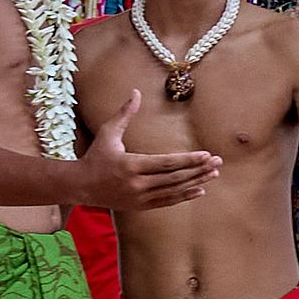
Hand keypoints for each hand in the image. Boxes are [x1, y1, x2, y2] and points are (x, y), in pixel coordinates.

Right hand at [80, 90, 221, 210]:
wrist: (80, 186)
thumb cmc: (95, 156)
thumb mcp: (108, 133)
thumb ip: (124, 114)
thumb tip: (135, 92)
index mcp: (131, 165)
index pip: (167, 163)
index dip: (188, 160)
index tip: (206, 155)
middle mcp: (137, 184)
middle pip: (175, 177)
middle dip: (198, 169)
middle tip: (218, 162)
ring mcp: (140, 197)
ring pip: (174, 190)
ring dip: (196, 181)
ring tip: (213, 173)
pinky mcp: (141, 206)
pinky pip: (168, 201)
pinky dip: (185, 195)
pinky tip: (200, 189)